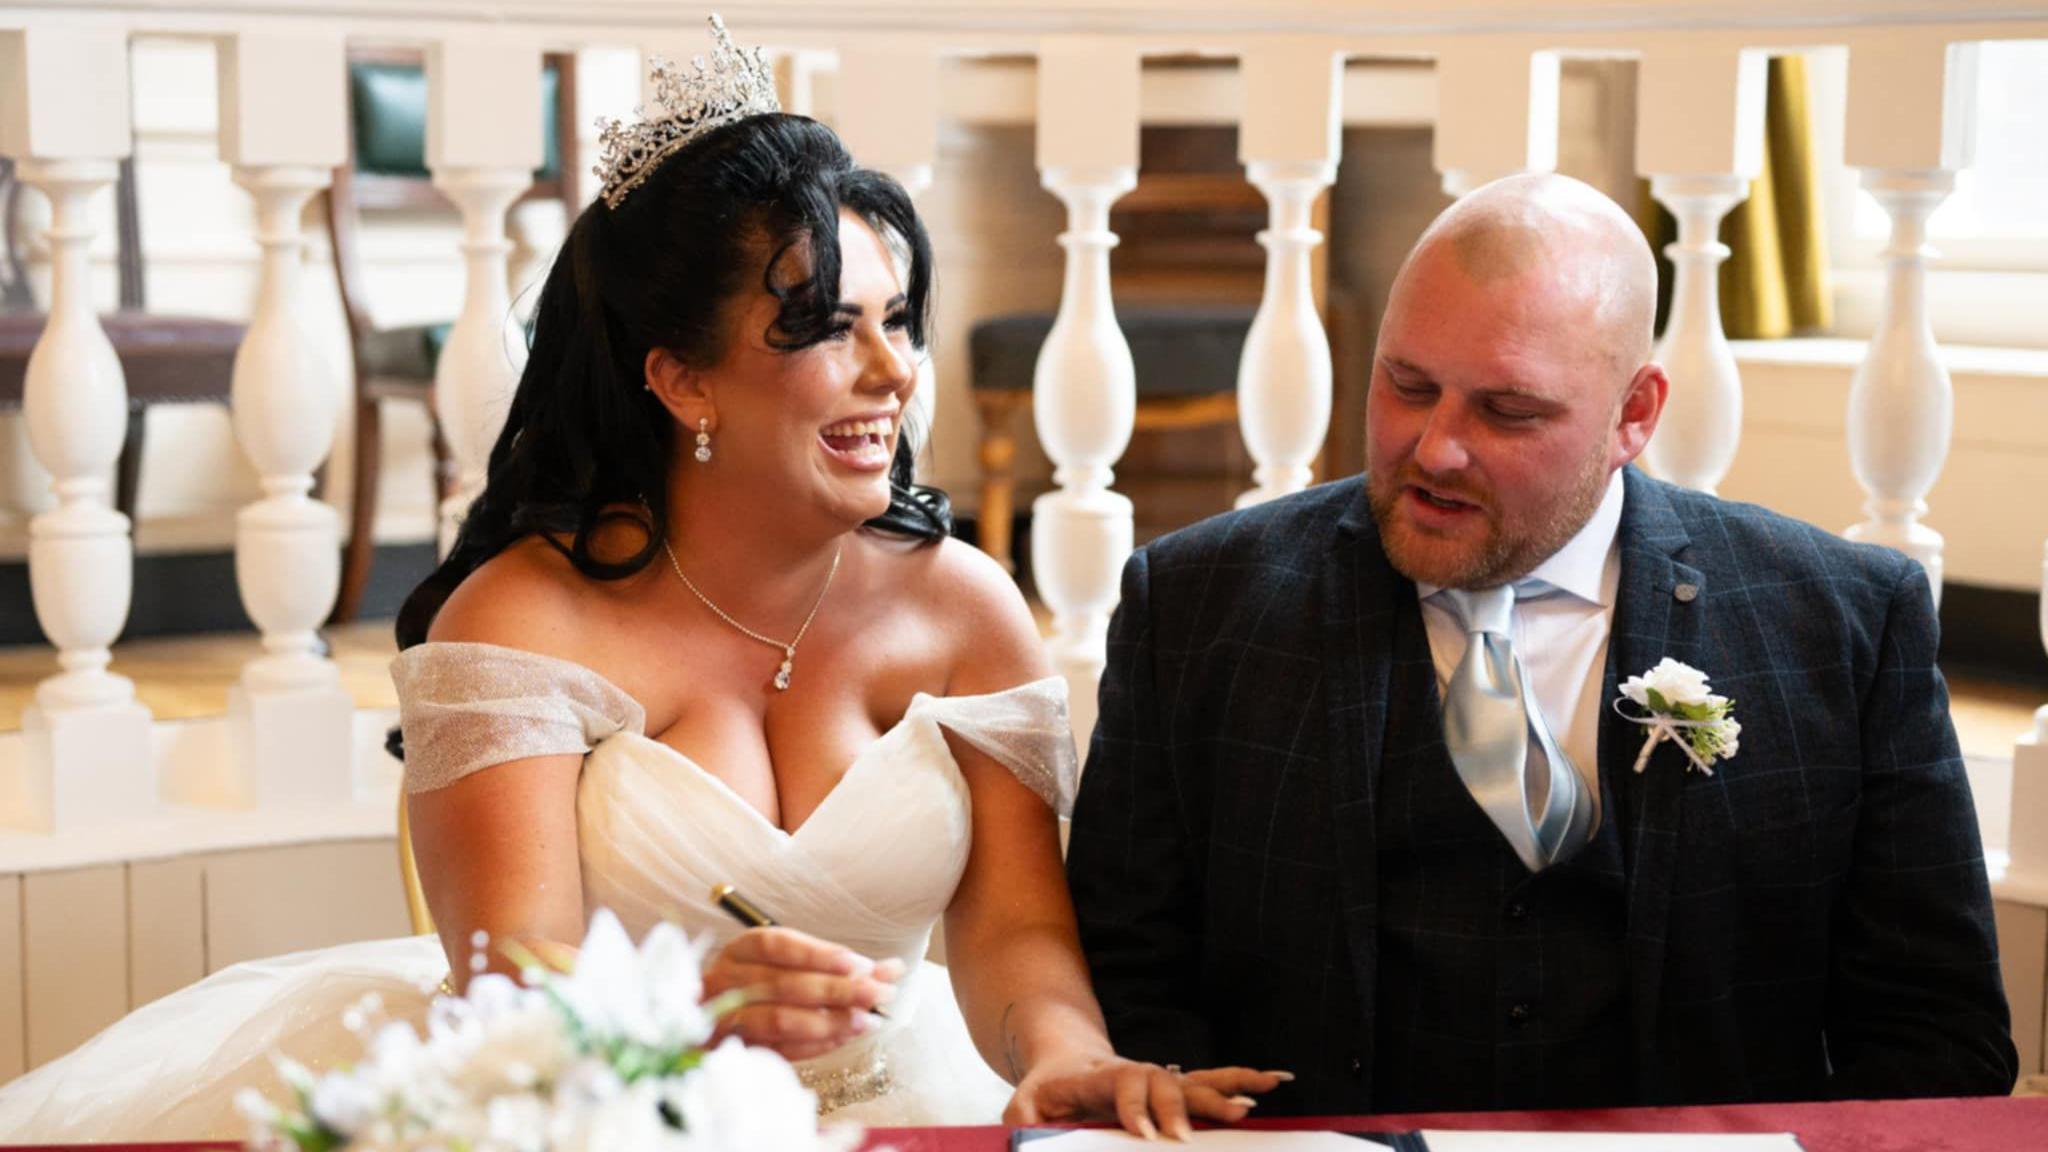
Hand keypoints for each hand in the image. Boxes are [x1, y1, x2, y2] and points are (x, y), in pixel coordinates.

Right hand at [702, 926, 902, 1062]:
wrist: (714, 1020)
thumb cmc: (764, 982)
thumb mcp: (794, 963)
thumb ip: (837, 965)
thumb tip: (890, 970)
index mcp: (739, 950)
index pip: (775, 945)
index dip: (816, 954)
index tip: (856, 963)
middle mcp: (726, 981)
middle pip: (783, 984)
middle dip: (837, 989)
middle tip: (879, 993)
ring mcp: (726, 1019)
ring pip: (779, 1019)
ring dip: (829, 1020)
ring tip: (866, 1020)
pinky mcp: (738, 1051)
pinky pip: (780, 1049)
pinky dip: (817, 1044)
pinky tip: (845, 1036)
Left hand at [1004, 1054, 1289, 1139]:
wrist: (1063, 1061)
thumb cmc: (1045, 1092)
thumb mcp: (1024, 1107)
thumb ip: (1024, 1123)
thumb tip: (1022, 1141)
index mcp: (1102, 1077)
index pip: (1126, 1084)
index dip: (1137, 1107)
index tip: (1148, 1135)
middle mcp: (1138, 1073)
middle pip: (1167, 1082)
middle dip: (1181, 1108)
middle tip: (1189, 1138)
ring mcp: (1160, 1079)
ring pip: (1197, 1080)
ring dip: (1227, 1089)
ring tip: (1257, 1100)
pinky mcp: (1174, 1089)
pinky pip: (1211, 1084)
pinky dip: (1241, 1082)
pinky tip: (1275, 1082)